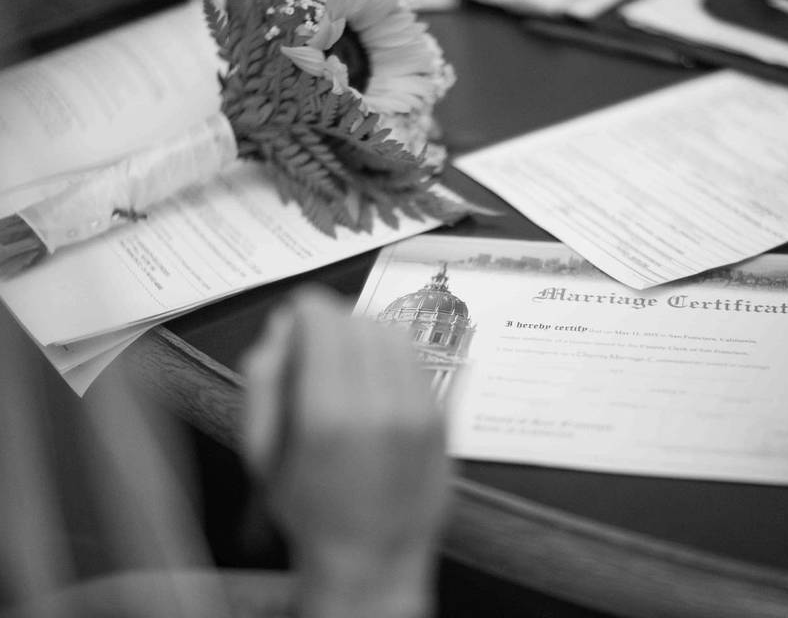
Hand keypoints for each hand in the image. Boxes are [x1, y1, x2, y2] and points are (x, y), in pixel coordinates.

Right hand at [241, 289, 448, 617]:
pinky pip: (415, 359)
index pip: (322, 318)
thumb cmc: (311, 511)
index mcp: (327, 415)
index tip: (297, 320)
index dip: (303, 312)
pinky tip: (376, 379)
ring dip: (364, 334)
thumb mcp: (264, 453)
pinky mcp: (440, 416)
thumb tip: (283, 328)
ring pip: (390, 333)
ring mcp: (417, 410)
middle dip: (331, 322)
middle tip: (317, 345)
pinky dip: (391, 356)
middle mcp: (378, 405)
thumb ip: (265, 381)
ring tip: (347, 362)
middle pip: (356, 319)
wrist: (372, 559)